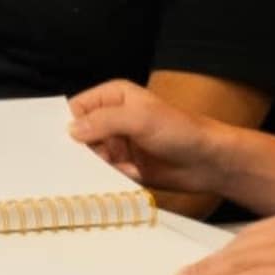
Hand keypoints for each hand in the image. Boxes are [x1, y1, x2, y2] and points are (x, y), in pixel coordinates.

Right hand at [72, 78, 222, 194]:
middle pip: (80, 135)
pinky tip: (130, 176)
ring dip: (100, 167)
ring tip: (119, 168)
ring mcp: (119, 143)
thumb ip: (104, 121)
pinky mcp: (125, 166)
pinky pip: (105, 174)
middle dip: (84, 150)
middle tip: (91, 160)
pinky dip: (111, 178)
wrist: (209, 163)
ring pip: (91, 158)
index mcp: (113, 96)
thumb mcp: (141, 119)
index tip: (66, 142)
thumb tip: (72, 130)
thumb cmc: (183, 131)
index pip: (77, 108)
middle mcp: (113, 119)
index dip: (69, 125)